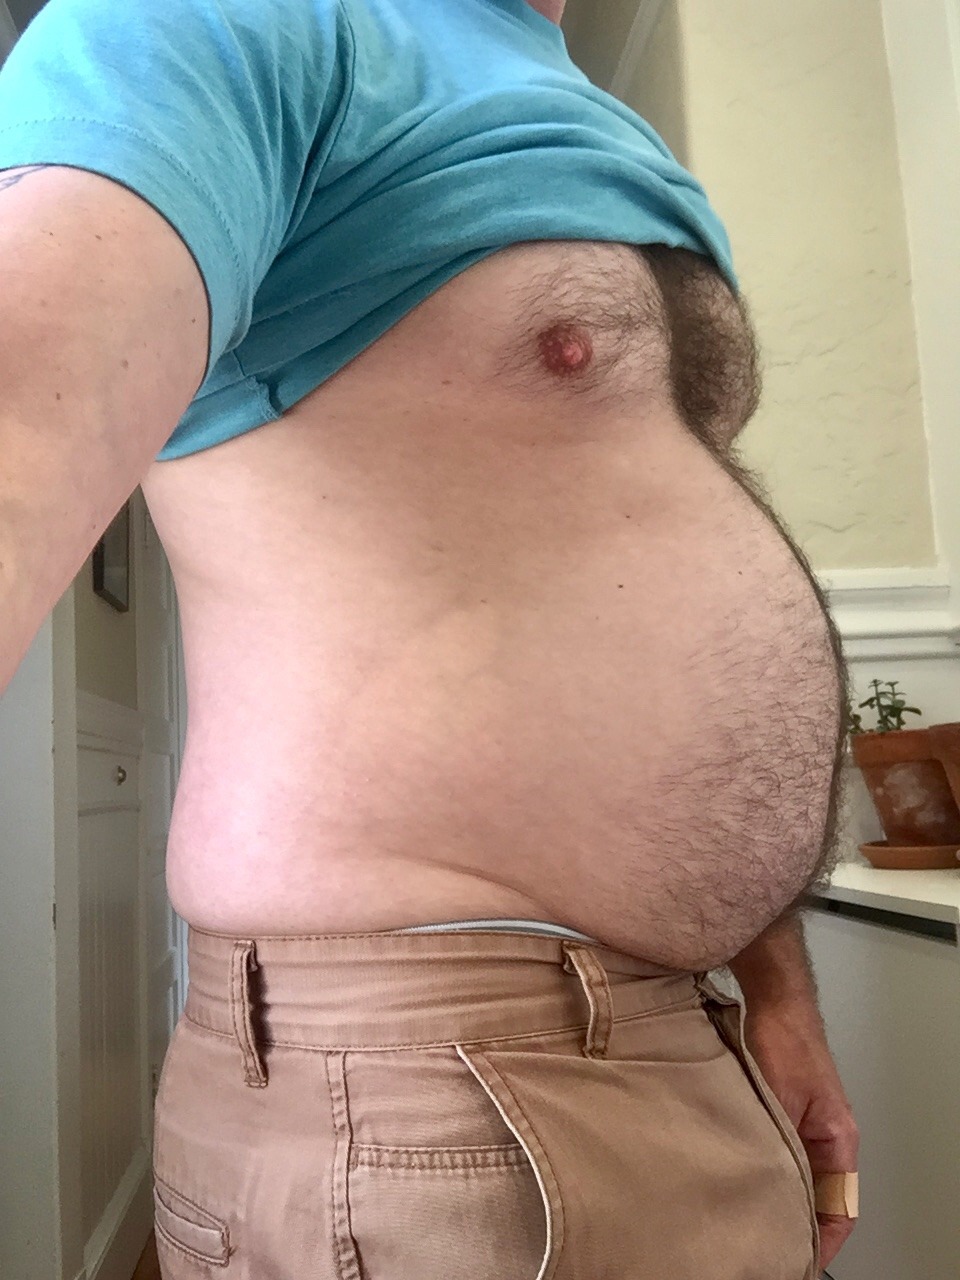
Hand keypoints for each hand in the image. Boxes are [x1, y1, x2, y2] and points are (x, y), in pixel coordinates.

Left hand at [744, 1001, 859, 1270]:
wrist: (772, 998)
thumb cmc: (784, 1039)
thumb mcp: (779, 1101)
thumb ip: (776, 1144)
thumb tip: (764, 1187)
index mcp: (838, 1140)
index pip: (840, 1207)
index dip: (823, 1240)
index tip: (798, 1261)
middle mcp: (825, 1135)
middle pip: (817, 1195)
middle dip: (794, 1220)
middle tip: (766, 1244)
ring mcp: (802, 1121)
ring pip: (793, 1173)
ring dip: (774, 1191)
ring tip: (747, 1215)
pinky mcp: (779, 1107)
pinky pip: (775, 1149)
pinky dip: (760, 1165)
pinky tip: (735, 1172)